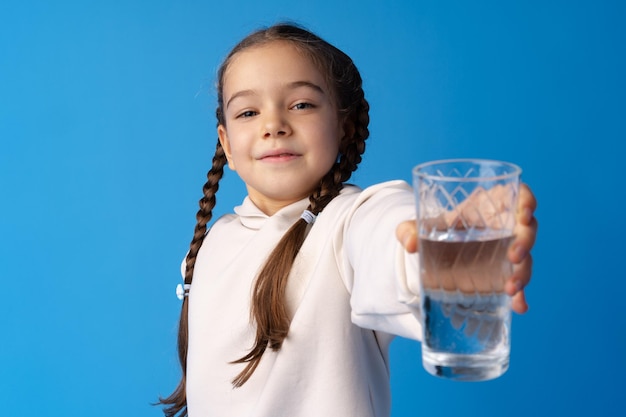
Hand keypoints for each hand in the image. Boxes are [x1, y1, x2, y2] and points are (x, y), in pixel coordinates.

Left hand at [396, 183, 537, 313]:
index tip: (525, 212)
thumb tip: (410, 243)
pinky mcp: (503, 273)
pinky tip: (519, 306)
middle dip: (525, 242)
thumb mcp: (420, 226)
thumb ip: (410, 229)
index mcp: (488, 206)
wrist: (434, 252)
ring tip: (511, 288)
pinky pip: (517, 283)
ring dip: (523, 272)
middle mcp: (504, 227)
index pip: (516, 195)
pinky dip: (521, 296)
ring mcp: (506, 251)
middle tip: (514, 256)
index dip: (527, 201)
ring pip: (525, 258)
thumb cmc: (435, 229)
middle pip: (527, 229)